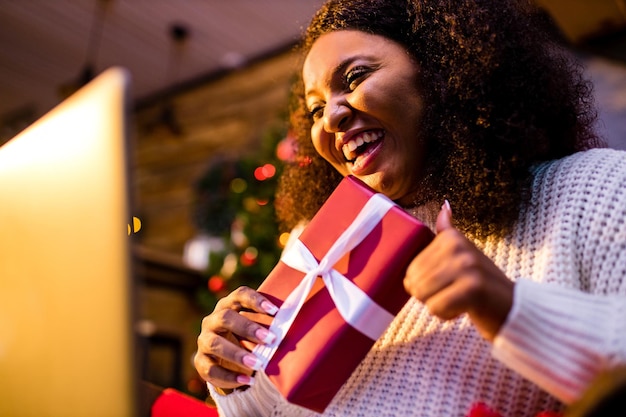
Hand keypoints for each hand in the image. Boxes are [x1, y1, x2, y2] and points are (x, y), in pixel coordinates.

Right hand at [193, 286, 278, 390]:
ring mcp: (204, 340)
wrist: (225, 359)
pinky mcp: (201, 361)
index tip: (274, 311)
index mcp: (228, 305)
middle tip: (269, 338)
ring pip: (214, 343)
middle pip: (225, 317)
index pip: (240, 295)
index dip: (256, 300)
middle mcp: (212, 320)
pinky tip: (247, 380)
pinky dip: (230, 376)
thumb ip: (269, 323)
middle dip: (247, 328)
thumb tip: (297, 323)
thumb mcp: (256, 326)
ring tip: (257, 363)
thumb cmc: (247, 337)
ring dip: (236, 353)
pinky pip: (211, 369)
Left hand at [403, 201, 513, 340]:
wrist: (513, 308)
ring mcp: (467, 266)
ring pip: (423, 295)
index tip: (451, 281)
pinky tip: (464, 308)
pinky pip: (436, 308)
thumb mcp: (464, 253)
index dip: (425, 284)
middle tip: (454, 293)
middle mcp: (459, 247)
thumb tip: (444, 206)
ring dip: (438, 305)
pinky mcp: (473, 288)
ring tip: (459, 299)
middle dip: (429, 296)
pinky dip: (446, 315)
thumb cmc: (481, 284)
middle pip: (415, 282)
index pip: (411, 269)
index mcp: (451, 237)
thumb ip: (448, 232)